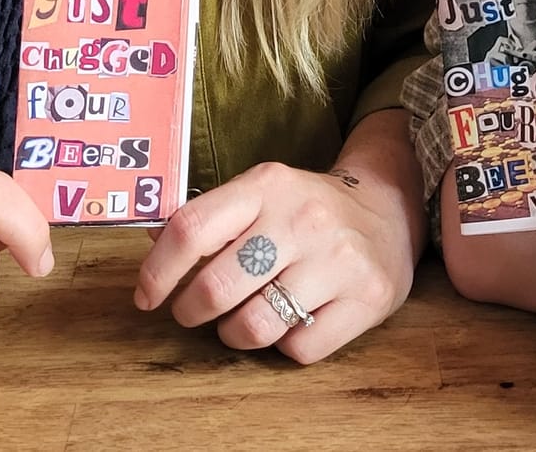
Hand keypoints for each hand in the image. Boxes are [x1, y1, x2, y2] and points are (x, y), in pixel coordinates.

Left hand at [135, 160, 416, 363]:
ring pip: (254, 326)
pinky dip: (283, 344)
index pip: (192, 228)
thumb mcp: (261, 192)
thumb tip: (150, 241)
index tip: (146, 295)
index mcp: (268, 185)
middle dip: (190, 310)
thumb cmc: (307, 208)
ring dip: (233, 334)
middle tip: (192, 311)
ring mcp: (338, 261)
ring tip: (240, 320)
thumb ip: (210, 216)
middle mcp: (303, 219)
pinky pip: (298, 349)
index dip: (157, 270)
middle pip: (217, 286)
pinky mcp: (367, 298)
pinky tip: (290, 321)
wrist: (389, 210)